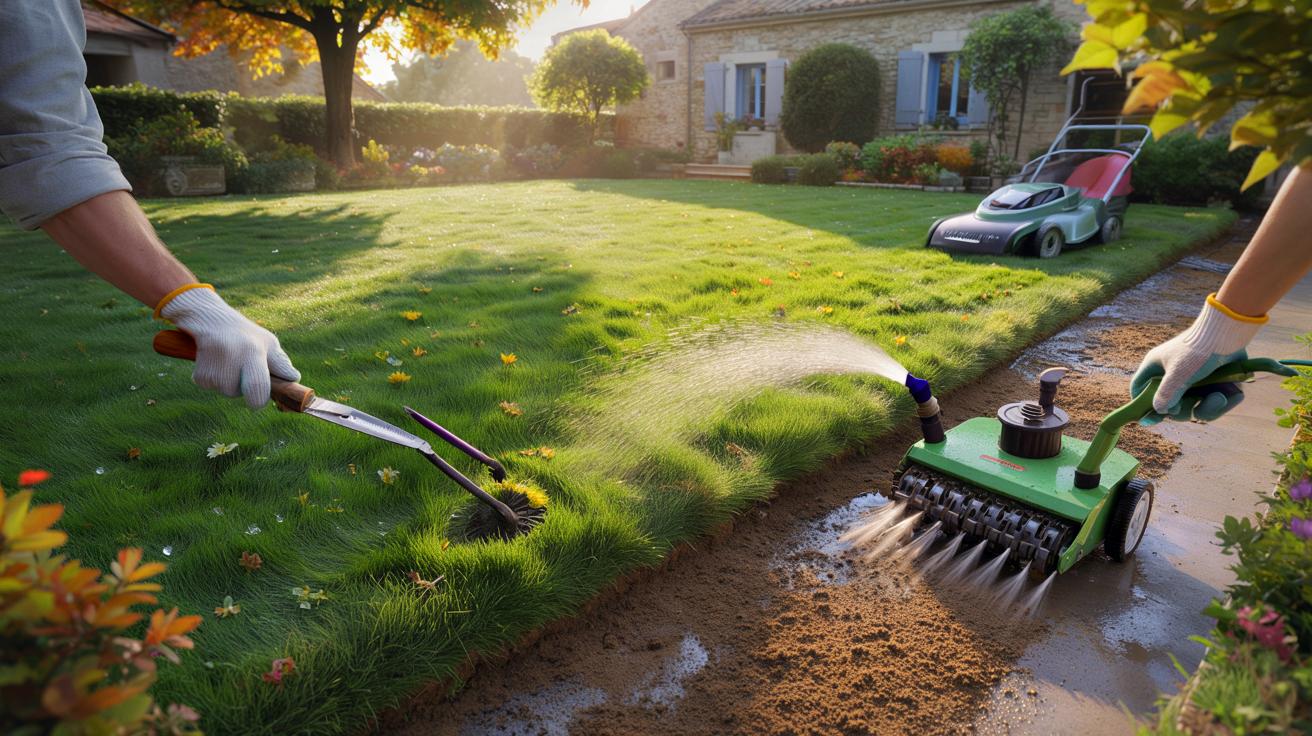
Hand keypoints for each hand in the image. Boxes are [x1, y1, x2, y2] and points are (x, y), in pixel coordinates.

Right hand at [158, 286, 298, 408]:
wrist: (210, 320)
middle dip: (246, 390)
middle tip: (246, 373)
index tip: (259, 399)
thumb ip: (281, 364)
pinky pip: (213, 388)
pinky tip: (217, 363)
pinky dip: (216, 380)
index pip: (257, 386)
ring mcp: (212, 367)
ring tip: (230, 362)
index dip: (259, 399)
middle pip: (240, 393)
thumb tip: (294, 379)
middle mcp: (231, 358)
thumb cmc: (246, 336)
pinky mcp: (199, 376)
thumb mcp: (268, 343)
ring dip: (231, 383)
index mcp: (253, 352)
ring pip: (227, 392)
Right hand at [1130, 293, 1265, 423]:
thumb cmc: (1197, 349)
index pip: (1140, 389)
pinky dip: (1224, 402)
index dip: (1142, 405)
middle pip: (1170, 405)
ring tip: (1220, 397)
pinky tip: (1233, 395)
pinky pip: (1213, 402)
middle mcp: (1172, 375)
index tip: (1151, 419)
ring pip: (1195, 407)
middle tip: (1193, 407)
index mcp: (1156, 368)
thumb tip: (1159, 411)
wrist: (1230, 332)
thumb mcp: (1178, 374)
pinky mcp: (1214, 382)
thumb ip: (1165, 395)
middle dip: (1185, 411)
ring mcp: (1194, 379)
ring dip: (1208, 408)